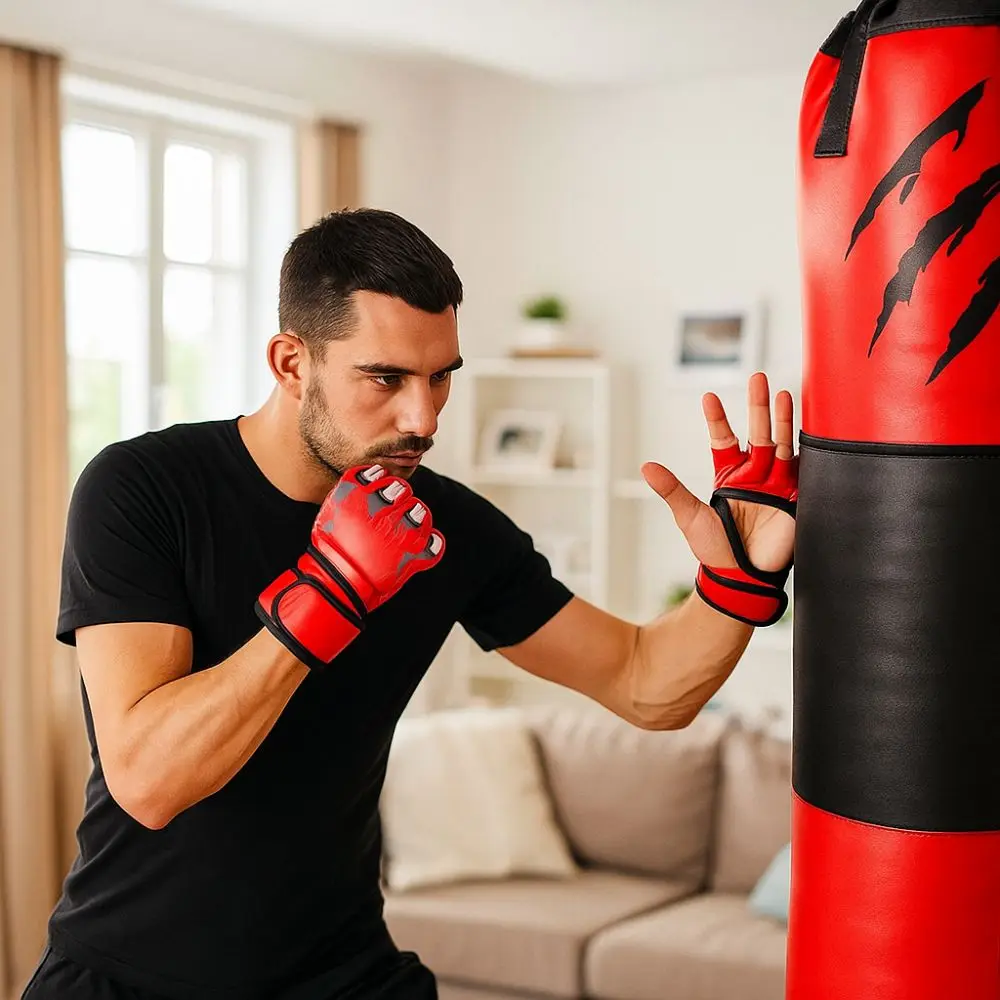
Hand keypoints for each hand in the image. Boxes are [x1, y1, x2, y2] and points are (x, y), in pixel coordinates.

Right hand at [256, 465, 444, 669]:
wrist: (333, 584)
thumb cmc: (330, 551)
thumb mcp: (331, 512)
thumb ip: (352, 493)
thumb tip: (372, 481)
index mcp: (357, 495)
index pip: (379, 474)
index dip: (381, 481)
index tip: (377, 493)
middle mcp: (380, 508)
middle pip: (402, 490)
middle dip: (399, 498)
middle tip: (390, 514)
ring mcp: (399, 530)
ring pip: (421, 512)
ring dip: (417, 518)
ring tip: (405, 530)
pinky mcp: (412, 554)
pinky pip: (435, 544)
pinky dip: (432, 545)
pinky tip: (421, 548)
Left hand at [642, 373, 797, 625]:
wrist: (740, 577)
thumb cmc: (713, 549)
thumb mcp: (689, 515)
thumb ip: (672, 489)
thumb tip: (646, 467)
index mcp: (728, 476)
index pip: (723, 439)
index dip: (717, 419)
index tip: (708, 397)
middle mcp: (755, 475)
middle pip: (757, 432)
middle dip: (757, 407)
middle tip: (757, 377)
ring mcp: (776, 484)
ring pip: (780, 443)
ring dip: (782, 419)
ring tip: (782, 392)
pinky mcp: (795, 498)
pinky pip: (801, 468)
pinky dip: (804, 447)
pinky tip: (808, 424)